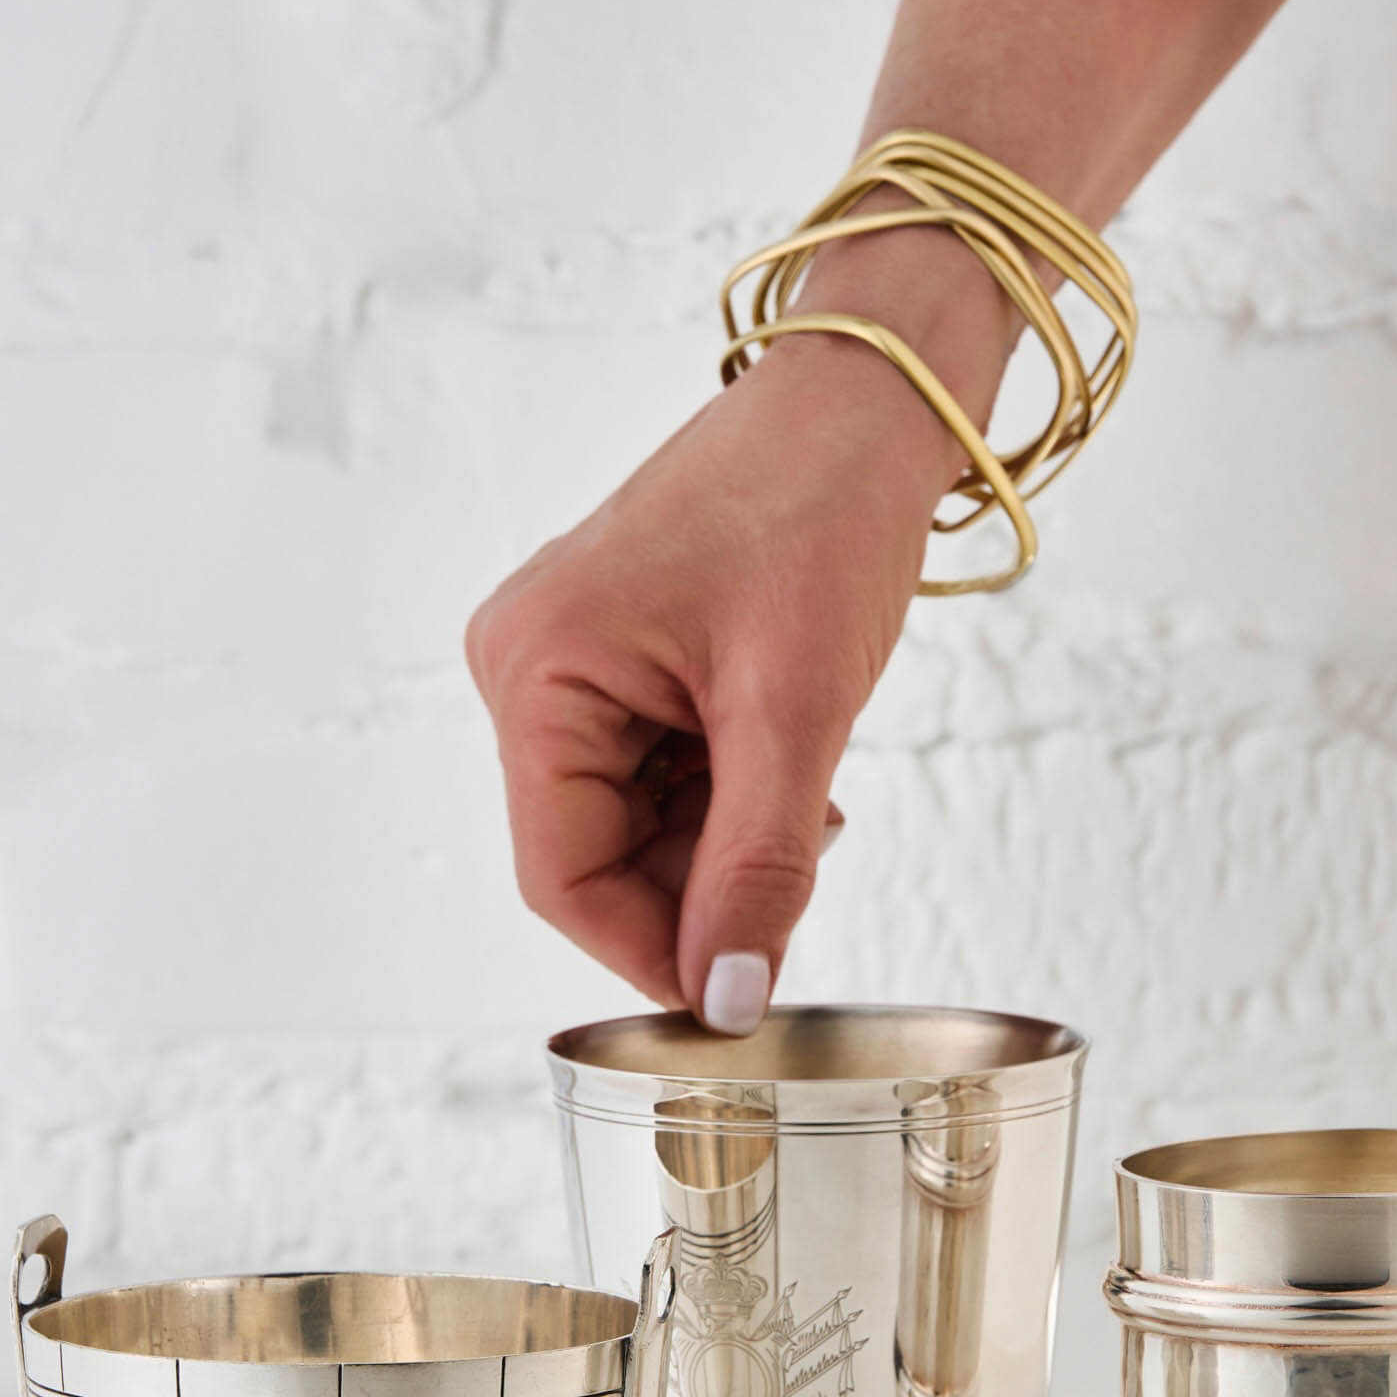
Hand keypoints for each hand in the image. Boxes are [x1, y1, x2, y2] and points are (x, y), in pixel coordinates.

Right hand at [467, 278, 1001, 1030]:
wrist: (869, 396)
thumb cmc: (819, 507)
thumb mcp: (794, 711)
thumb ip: (757, 867)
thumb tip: (726, 999)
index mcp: (535, 671)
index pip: (562, 878)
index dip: (651, 952)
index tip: (738, 999)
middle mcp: (527, 668)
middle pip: (595, 856)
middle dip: (700, 884)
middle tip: (801, 864)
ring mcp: (568, 662)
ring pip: (635, 825)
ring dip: (721, 839)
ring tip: (805, 786)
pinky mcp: (616, 658)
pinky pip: (655, 775)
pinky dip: (724, 795)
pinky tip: (784, 760)